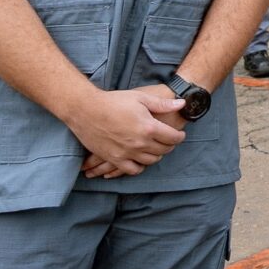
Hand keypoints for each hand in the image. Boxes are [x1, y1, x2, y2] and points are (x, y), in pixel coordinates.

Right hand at [66, 87, 186, 177]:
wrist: (86, 109)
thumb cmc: (114, 101)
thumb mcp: (141, 97)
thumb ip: (163, 104)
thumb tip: (182, 103)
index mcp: (148, 127)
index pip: (173, 138)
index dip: (179, 136)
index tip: (180, 134)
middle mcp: (139, 143)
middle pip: (163, 150)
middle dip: (170, 145)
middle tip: (169, 140)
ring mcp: (126, 153)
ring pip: (150, 161)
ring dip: (156, 156)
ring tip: (156, 148)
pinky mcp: (114, 159)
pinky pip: (132, 170)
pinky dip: (139, 167)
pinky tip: (141, 160)